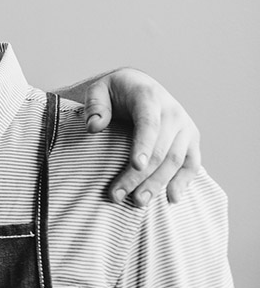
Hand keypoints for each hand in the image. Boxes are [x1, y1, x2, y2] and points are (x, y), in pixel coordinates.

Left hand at [83, 69, 201, 205]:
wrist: (138, 85)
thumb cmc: (115, 91)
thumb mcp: (98, 89)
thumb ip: (95, 105)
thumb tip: (94, 126)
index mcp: (149, 96)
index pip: (149, 123)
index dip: (144, 145)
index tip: (136, 166)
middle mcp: (173, 111)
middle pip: (161, 149)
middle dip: (140, 176)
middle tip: (118, 195)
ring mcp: (185, 126)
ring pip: (176, 160)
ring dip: (158, 183)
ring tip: (138, 202)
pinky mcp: (191, 139)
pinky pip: (192, 163)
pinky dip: (184, 181)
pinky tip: (171, 198)